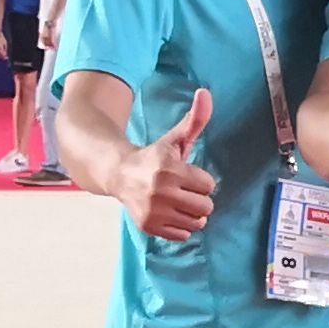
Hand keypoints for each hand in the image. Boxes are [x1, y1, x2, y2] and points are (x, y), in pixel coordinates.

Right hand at [116, 88, 218, 243]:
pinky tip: (169, 212)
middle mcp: (160, 191)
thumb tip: (206, 93)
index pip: (209, 185)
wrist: (119, 174)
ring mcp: (153, 210)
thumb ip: (195, 119)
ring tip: (177, 201)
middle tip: (184, 190)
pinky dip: (180, 226)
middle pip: (205, 206)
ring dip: (192, 213)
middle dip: (199, 198)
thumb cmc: (154, 157)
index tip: (186, 175)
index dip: (201, 180)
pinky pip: (182, 234)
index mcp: (169, 168)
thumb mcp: (174, 138)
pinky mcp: (148, 225)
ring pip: (197, 222)